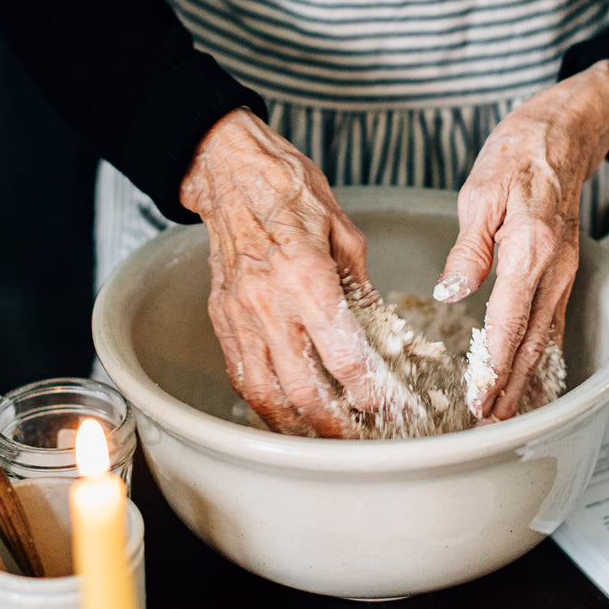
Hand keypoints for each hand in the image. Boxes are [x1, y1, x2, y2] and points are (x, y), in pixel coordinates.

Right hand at [179, 108, 380, 436]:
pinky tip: (284, 411)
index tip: (387, 406)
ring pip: (264, 394)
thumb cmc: (288, 189)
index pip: (343, 355)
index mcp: (307, 277)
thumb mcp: (343, 231)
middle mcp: (269, 303)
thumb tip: (380, 330)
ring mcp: (239, 315)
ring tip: (323, 437)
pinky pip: (241, 374)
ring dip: (295, 426)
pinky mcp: (221, 317)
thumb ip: (360, 287)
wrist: (230, 170)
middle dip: (335, 425)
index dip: (369, 391)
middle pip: (301, 390)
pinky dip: (264, 402)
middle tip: (360, 438)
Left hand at [434, 61, 608, 420]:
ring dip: (527, 378)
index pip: (510, 320)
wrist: (561, 133)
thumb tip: (453, 291)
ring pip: (546, 336)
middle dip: (512, 387)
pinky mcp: (565, 270)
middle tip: (490, 424)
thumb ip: (468, 250)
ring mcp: (565, 271)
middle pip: (532, 340)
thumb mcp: (479, 195)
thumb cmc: (517, 155)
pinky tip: (529, 373)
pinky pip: (554, 320)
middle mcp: (554, 267)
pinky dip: (541, 353)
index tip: (481, 398)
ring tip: (507, 412)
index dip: (495, 365)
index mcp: (530, 248)